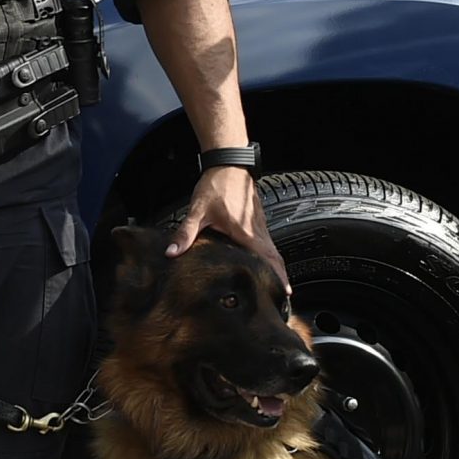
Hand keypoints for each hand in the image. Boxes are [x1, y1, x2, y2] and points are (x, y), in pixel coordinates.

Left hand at [170, 165, 286, 291]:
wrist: (228, 163)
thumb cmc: (217, 185)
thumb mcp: (198, 211)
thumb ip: (186, 233)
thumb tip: (173, 252)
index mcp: (246, 232)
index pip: (268, 258)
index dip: (278, 275)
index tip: (285, 291)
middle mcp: (258, 229)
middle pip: (275, 257)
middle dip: (279, 275)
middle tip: (280, 294)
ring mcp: (259, 224)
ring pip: (272, 249)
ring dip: (274, 265)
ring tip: (272, 283)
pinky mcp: (257, 219)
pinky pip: (266, 241)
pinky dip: (268, 254)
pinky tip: (260, 261)